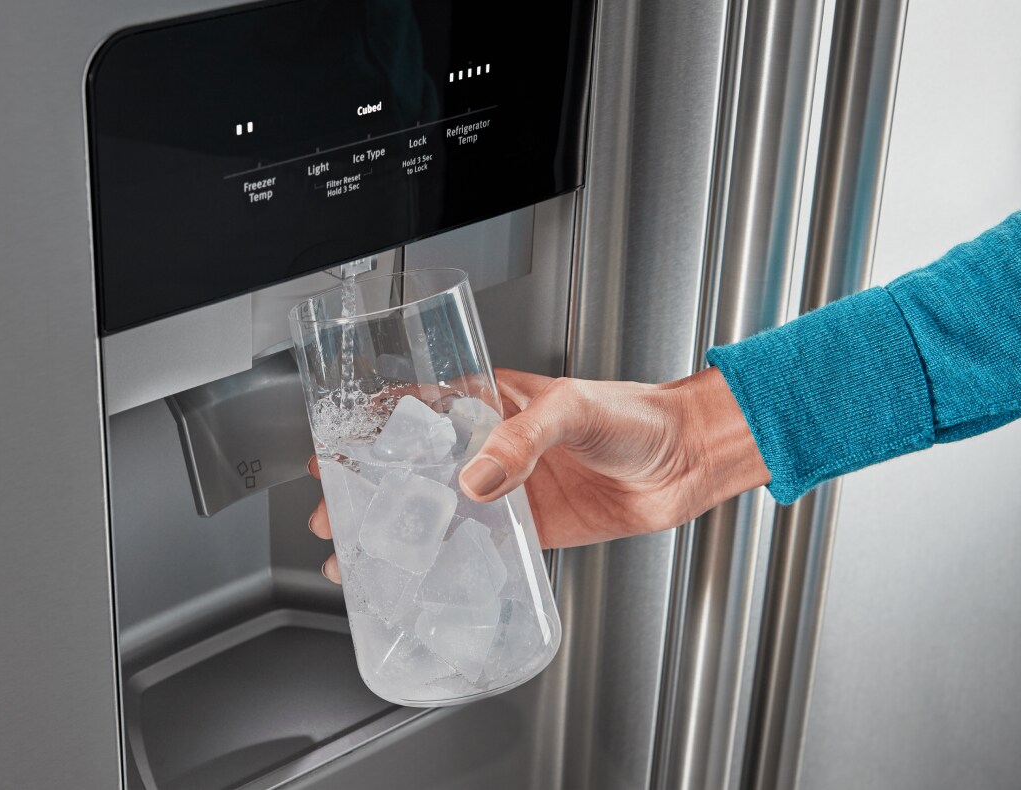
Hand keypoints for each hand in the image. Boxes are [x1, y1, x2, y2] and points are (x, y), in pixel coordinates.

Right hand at [306, 367, 768, 581]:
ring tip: (358, 560)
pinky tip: (418, 580)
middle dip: (367, 494)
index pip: (413, 411)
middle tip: (333, 518)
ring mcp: (505, 490)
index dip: (367, 431)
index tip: (333, 452)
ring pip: (436, 513)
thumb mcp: (571, 411)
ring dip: (397, 536)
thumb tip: (475, 479)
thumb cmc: (636, 415)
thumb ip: (521, 442)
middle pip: (412, 470)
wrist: (687, 460)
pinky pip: (476, 548)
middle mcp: (488, 447)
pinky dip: (444, 564)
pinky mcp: (527, 529)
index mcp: (488, 403)